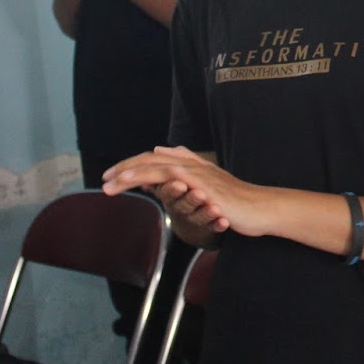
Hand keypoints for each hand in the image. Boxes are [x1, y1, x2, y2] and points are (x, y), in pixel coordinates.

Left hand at [103, 146, 264, 236]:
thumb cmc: (236, 201)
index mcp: (192, 164)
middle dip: (124, 167)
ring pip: (155, 165)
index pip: (156, 160)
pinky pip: (168, 176)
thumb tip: (163, 155)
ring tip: (109, 182)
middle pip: (150, 159)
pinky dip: (147, 176)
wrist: (259, 207)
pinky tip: (134, 183)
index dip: (133, 165)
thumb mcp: (209, 187)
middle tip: (104, 178)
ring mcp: (195, 172)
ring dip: (129, 172)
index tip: (114, 175)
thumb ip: (188, 173)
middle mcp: (191, 164)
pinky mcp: (199, 183)